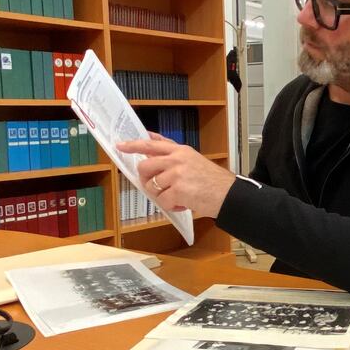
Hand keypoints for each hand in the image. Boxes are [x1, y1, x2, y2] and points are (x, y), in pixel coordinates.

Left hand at [115, 134, 236, 218]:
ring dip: (162, 196)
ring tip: (178, 197)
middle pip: (145, 166)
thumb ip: (173, 156)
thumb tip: (151, 156)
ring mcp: (177, 174)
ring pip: (152, 186)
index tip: (121, 145)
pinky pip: (162, 201)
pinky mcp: (178, 190)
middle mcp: (177, 159)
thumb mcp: (193, 160)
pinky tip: (184, 204)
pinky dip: (171, 206)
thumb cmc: (212, 181)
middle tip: (153, 186)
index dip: (134, 144)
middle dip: (145, 179)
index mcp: (180, 150)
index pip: (152, 144)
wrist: (228, 194)